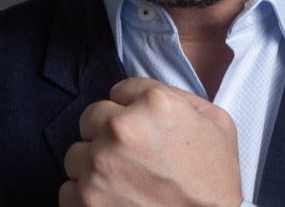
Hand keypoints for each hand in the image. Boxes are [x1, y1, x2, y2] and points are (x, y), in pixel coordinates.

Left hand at [59, 77, 242, 206]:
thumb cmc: (216, 183)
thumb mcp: (216, 122)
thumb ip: (181, 98)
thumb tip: (151, 97)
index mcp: (154, 103)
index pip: (121, 89)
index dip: (133, 108)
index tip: (143, 125)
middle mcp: (122, 129)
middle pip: (93, 116)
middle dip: (108, 131)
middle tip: (131, 152)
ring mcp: (100, 167)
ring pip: (77, 153)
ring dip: (95, 164)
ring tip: (122, 179)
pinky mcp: (86, 203)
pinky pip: (68, 190)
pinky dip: (86, 197)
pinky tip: (112, 200)